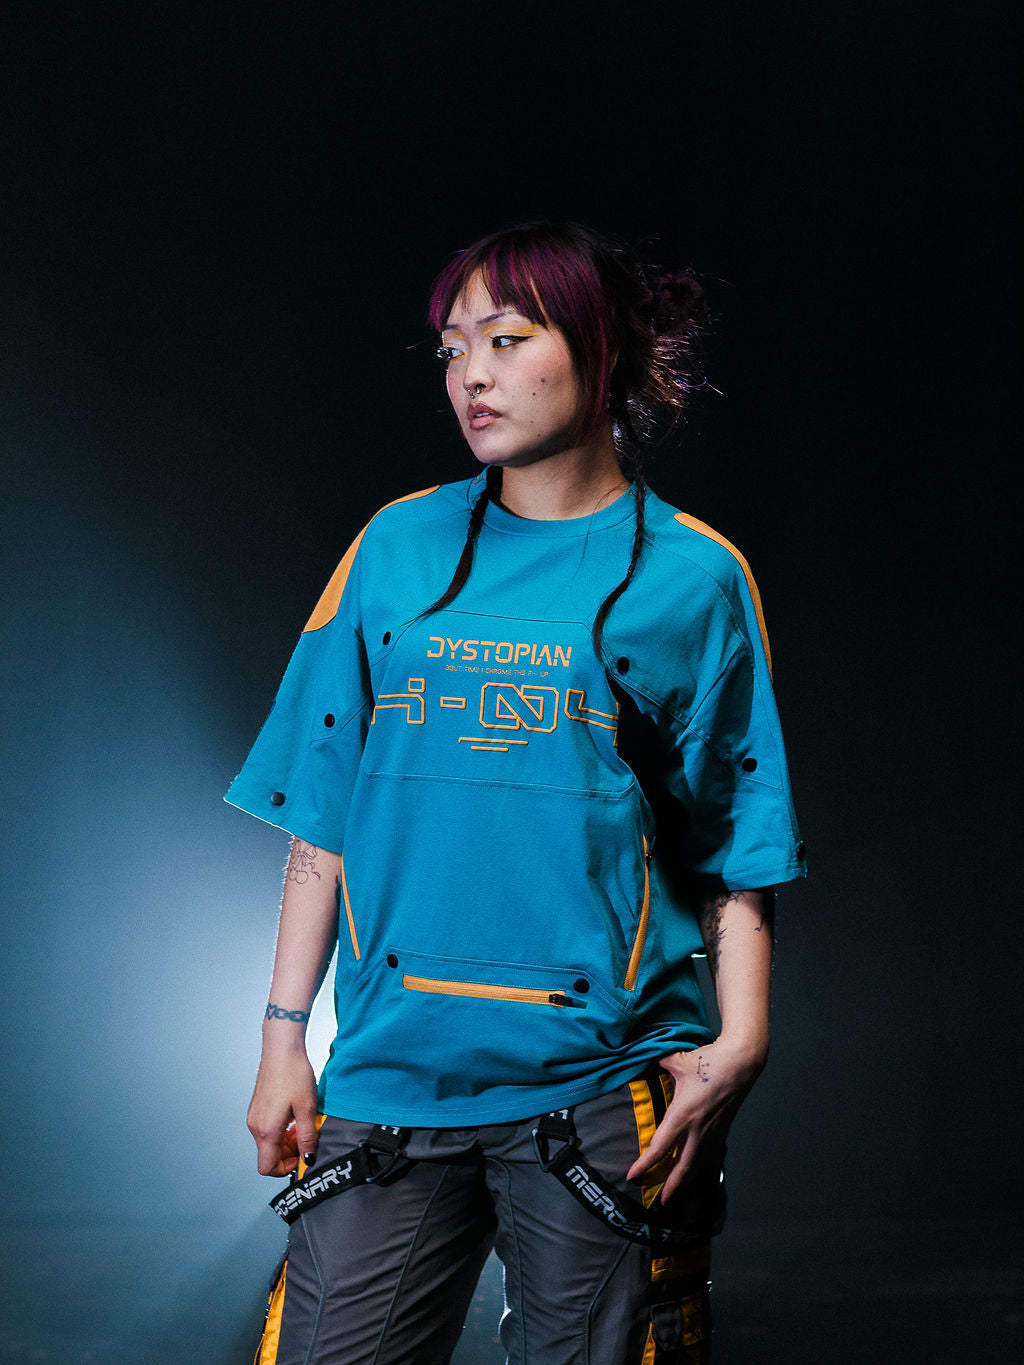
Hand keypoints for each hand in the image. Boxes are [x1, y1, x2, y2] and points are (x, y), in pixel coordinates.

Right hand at [246, 1049, 319, 1176]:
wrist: (281, 1049)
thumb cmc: (294, 1074)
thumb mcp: (307, 1109)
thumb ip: (307, 1138)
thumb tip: (308, 1159)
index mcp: (267, 1130)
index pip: (267, 1168)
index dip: (285, 1169)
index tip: (302, 1157)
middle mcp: (256, 1126)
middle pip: (268, 1156)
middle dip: (289, 1154)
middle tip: (306, 1139)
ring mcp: (254, 1117)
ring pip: (269, 1143)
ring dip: (286, 1141)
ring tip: (302, 1124)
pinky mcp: (257, 1109)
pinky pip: (268, 1130)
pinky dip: (281, 1130)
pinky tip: (294, 1115)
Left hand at [626, 1038, 765, 1202]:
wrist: (742, 1062)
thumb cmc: (709, 1060)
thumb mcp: (677, 1060)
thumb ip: (656, 1062)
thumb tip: (642, 1058)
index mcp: (683, 1114)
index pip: (660, 1148)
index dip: (644, 1165)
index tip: (632, 1176)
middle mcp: (698, 1129)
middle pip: (682, 1166)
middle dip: (671, 1186)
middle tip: (660, 1201)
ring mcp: (713, 1131)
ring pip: (698, 1164)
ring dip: (687, 1180)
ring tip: (676, 1191)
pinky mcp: (723, 1129)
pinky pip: (710, 1155)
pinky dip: (701, 1167)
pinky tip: (697, 1171)